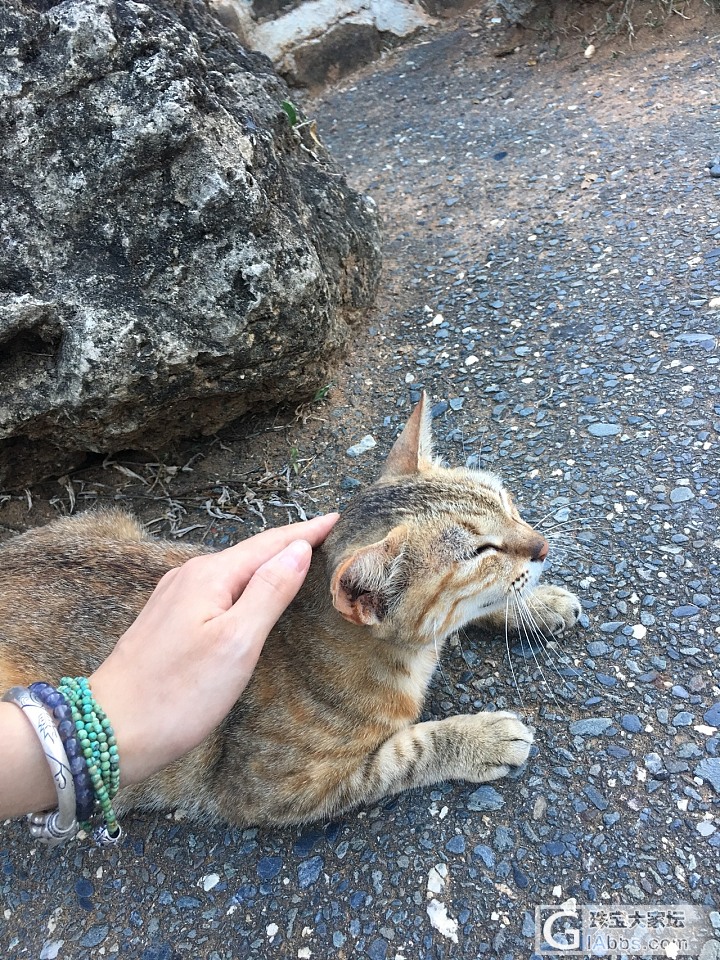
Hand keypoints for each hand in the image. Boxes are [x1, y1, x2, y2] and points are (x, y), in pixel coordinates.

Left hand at [90, 513, 338, 787]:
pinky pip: (216, 588)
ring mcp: (174, 598)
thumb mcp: (237, 643)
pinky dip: (244, 583)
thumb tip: (298, 549)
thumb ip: (269, 592)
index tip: (336, 519)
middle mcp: (189, 577)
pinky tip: (249, 593)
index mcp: (210, 577)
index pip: (269, 545)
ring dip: (266, 562)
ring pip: (232, 570)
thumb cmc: (177, 694)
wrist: (110, 731)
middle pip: (250, 553)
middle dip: (288, 543)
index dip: (305, 532)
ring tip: (295, 557)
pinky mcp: (167, 621)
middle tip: (325, 534)